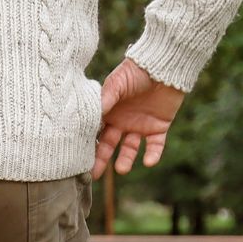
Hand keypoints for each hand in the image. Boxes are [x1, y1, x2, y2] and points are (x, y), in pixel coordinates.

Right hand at [93, 58, 184, 178]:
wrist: (163, 67)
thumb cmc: (136, 72)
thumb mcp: (116, 84)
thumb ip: (104, 100)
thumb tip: (89, 117)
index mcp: (108, 112)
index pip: (96, 132)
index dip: (88, 145)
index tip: (79, 159)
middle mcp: (122, 121)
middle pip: (109, 144)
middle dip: (102, 159)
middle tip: (94, 175)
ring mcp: (140, 125)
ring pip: (130, 148)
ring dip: (126, 159)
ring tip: (121, 170)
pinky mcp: (159, 127)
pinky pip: (156, 145)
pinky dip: (153, 154)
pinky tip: (149, 162)